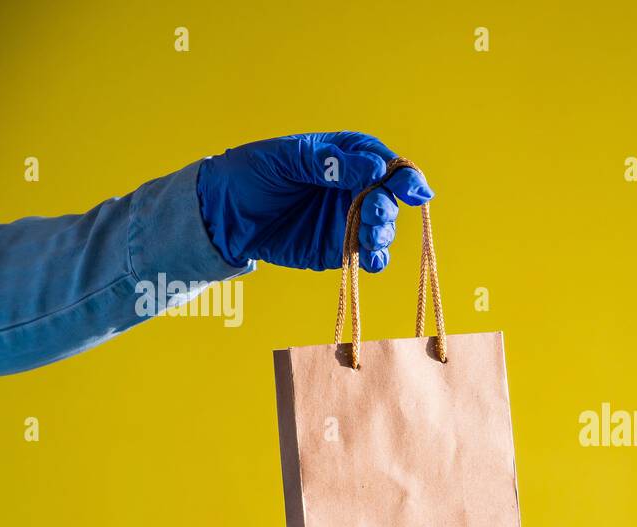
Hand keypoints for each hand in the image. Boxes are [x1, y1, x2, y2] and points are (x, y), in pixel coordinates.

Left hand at [196, 131, 432, 271]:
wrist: (224, 214)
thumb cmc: (252, 173)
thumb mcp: (286, 158)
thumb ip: (328, 162)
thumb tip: (374, 167)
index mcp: (346, 157)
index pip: (384, 163)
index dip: (403, 175)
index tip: (412, 188)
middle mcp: (355, 188)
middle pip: (389, 198)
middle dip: (388, 206)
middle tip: (374, 213)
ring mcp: (351, 220)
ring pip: (384, 229)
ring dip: (383, 233)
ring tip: (369, 237)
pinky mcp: (341, 249)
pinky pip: (369, 257)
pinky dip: (375, 260)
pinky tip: (369, 260)